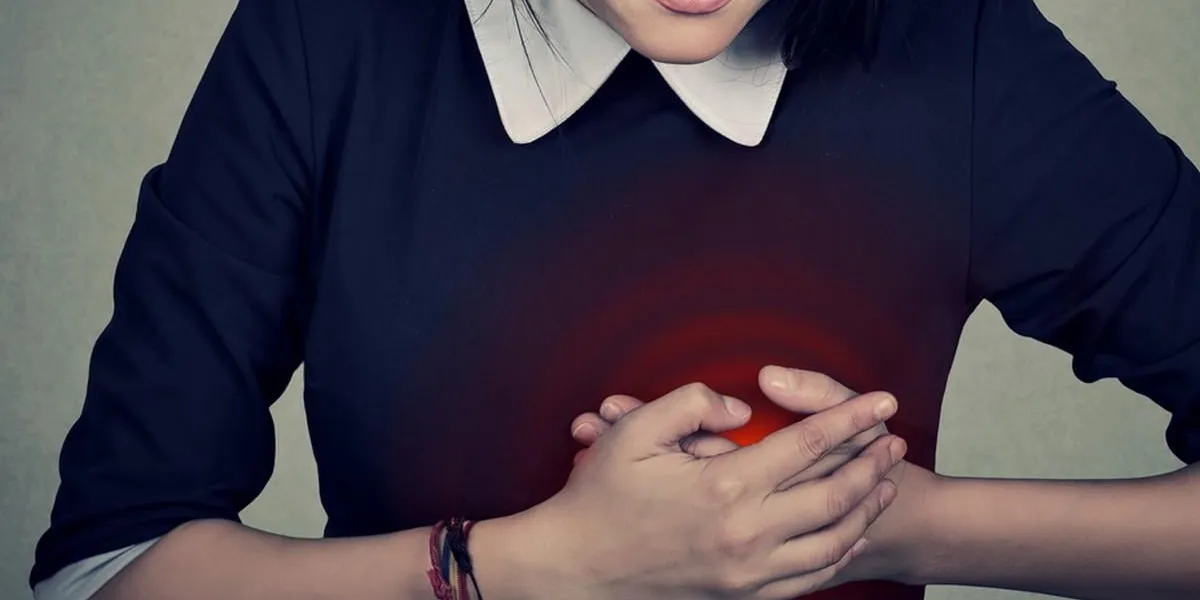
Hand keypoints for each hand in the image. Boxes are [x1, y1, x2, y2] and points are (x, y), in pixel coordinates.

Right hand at [524, 381, 905, 599]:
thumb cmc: (597, 497)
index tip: (881, 399)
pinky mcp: (741, 595)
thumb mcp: (633, 431)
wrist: (574, 569)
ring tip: (885, 481)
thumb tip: (742, 408)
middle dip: (872, 462)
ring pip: (830, 540)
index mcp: (724, 487)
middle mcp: (746, 534)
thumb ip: (691, 402)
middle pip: (833, 494)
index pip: (808, 444)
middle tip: (894, 438)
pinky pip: (809, 576)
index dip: (851, 418)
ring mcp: (747, 572)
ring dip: (865, 507)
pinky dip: (839, 551)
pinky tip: (849, 530)